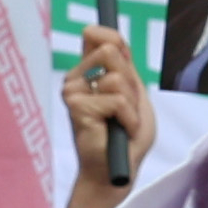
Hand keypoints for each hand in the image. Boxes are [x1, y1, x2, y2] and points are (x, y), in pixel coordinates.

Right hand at [60, 24, 148, 191]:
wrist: (115, 171)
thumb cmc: (126, 137)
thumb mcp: (134, 95)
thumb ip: (126, 68)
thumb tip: (112, 41)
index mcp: (91, 72)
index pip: (98, 37)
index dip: (112, 36)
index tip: (121, 50)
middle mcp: (77, 78)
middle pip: (110, 51)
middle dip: (130, 81)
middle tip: (126, 107)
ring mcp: (73, 91)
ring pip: (116, 78)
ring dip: (130, 105)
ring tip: (121, 123)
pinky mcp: (76, 106)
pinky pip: (117, 100)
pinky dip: (128, 119)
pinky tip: (119, 132)